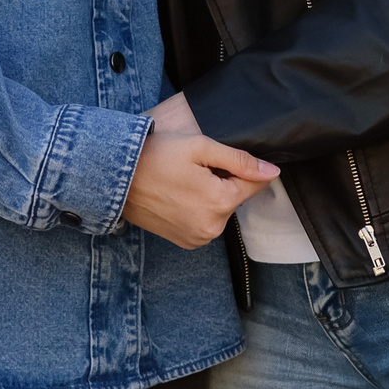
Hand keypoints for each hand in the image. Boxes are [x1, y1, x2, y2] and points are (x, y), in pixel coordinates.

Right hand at [121, 92, 279, 249]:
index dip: (241, 167)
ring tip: (182, 181)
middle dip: (222, 181)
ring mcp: (198, 238)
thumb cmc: (155, 157)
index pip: (254, 184)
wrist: (115, 178)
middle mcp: (213, 227)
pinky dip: (198, 209)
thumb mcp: (199, 147)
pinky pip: (205, 222)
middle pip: (235, 197)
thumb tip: (273, 172)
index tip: (216, 160)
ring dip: (210, 196)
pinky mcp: (186, 242)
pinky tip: (177, 196)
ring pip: (220, 210)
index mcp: (220, 202)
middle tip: (192, 168)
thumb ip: (239, 160)